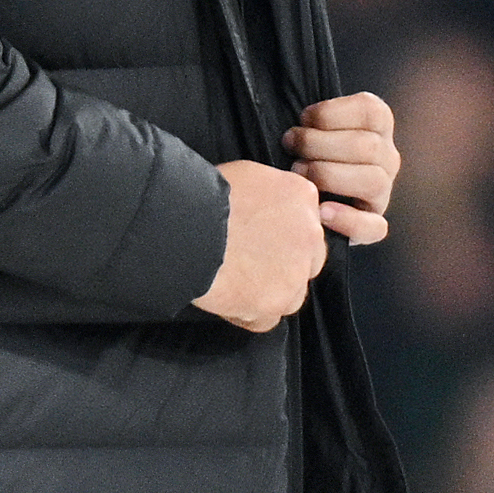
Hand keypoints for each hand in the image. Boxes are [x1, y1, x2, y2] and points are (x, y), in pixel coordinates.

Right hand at [195, 160, 327, 331]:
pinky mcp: (276, 302)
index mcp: (301, 195)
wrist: (185, 227)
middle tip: (248, 260)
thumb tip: (259, 205)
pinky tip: (228, 302)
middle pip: (307, 257)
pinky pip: (267, 318)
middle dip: (283, 262)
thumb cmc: (203, 194)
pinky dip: (248, 314)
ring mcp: (296, 271)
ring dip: (269, 291)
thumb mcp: (245, 174)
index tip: (258, 234)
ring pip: (293, 291)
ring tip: (235, 284)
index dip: (279, 230)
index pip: (304, 218)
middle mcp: (308, 233)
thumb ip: (267, 192)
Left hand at [283, 92, 398, 246]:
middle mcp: (386, 158)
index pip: (371, 111)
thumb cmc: (299, 151)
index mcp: (377, 127)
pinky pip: (374, 227)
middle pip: (368, 146)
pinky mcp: (372, 226)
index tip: (302, 118)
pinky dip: (347, 219)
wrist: (296, 197)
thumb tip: (289, 98)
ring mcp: (382, 193)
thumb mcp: (306, 126)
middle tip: (289, 145)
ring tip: (297, 175)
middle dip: (319, 143)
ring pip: (373, 181)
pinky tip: (320, 212)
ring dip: (329, 175)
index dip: (332, 112)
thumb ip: (308, 116)